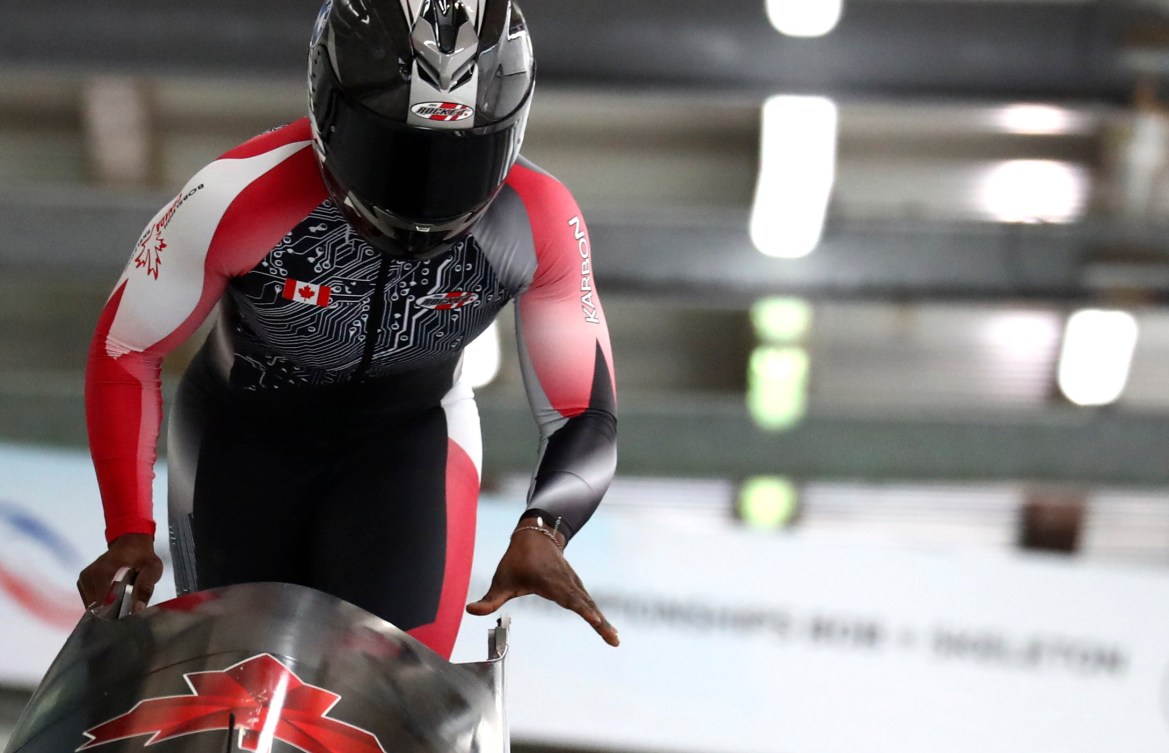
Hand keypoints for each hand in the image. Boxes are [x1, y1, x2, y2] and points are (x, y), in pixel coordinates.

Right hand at [76, 533, 163, 613]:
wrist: (131, 544)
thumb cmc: (142, 556)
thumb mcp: (152, 569)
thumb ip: (145, 587)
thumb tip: (136, 609)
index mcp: (104, 571)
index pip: (102, 603)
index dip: (114, 613)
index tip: (125, 615)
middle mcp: (90, 575)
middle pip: (96, 606)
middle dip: (111, 612)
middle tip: (126, 607)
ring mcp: (84, 578)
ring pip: (92, 606)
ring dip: (106, 608)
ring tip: (121, 600)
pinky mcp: (83, 582)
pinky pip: (90, 601)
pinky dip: (101, 603)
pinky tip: (113, 597)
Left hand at [466, 522, 618, 646]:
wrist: (536, 536)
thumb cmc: (517, 560)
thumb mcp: (502, 580)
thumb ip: (489, 599)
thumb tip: (470, 611)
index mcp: (550, 582)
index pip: (569, 598)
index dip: (583, 610)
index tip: (595, 620)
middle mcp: (566, 583)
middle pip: (586, 605)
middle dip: (599, 622)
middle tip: (614, 639)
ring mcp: (574, 584)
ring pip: (590, 604)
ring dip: (603, 622)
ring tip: (614, 639)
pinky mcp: (576, 587)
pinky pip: (589, 603)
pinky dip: (598, 615)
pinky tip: (607, 629)